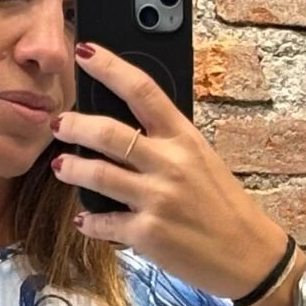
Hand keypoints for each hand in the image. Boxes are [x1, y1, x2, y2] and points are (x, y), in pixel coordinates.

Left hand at [50, 40, 288, 301]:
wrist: (247, 254)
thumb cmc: (223, 205)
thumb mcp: (201, 160)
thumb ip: (167, 142)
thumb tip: (124, 125)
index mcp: (184, 138)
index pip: (143, 90)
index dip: (109, 67)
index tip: (84, 51)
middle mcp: (170, 164)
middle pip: (109, 133)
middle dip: (75, 125)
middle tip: (58, 122)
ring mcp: (157, 199)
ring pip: (98, 175)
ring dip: (72, 168)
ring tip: (60, 165)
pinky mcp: (147, 234)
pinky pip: (103, 223)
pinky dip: (89, 221)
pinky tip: (83, 219)